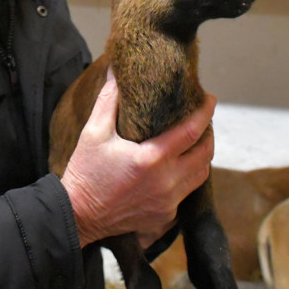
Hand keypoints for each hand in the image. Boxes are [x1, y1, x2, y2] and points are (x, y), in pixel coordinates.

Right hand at [60, 70, 215, 248]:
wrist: (78, 215)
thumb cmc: (85, 172)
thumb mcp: (94, 132)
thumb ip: (108, 100)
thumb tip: (116, 72)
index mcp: (152, 159)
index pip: (192, 131)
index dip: (206, 112)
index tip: (210, 99)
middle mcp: (167, 182)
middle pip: (205, 154)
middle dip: (209, 134)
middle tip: (203, 121)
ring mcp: (168, 202)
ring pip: (200, 176)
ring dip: (202, 157)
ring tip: (194, 143)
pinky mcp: (164, 216)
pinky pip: (186, 194)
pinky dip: (188, 178)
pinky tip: (178, 169)